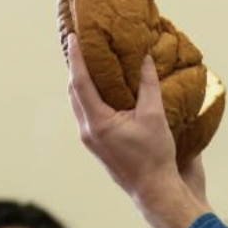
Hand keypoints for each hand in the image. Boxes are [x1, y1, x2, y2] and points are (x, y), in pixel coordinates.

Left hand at [67, 36, 208, 227]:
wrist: (154, 189)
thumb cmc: (155, 156)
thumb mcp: (154, 116)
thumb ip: (148, 86)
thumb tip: (145, 59)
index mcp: (98, 122)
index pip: (80, 82)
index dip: (76, 58)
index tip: (73, 38)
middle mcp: (87, 130)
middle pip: (73, 92)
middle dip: (75, 68)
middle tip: (80, 47)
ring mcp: (90, 139)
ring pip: (78, 104)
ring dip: (81, 83)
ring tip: (90, 65)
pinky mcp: (96, 145)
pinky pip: (87, 114)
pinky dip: (90, 98)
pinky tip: (103, 91)